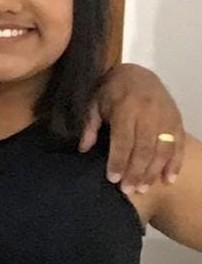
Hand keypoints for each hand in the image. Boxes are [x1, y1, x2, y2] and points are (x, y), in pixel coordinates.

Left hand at [79, 64, 184, 192]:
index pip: (123, 140)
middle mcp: (149, 113)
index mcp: (127, 108)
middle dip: (136, 172)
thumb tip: (83, 149)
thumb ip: (90, 126)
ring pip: (162, 150)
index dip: (119, 161)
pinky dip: (175, 164)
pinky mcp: (177, 121)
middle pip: (144, 149)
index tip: (113, 179)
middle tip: (128, 190)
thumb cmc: (111, 90)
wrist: (138, 72)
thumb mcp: (94, 103)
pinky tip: (168, 179)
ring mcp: (166, 118)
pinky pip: (179, 145)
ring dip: (153, 172)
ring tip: (142, 188)